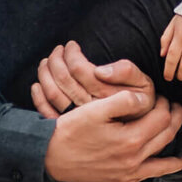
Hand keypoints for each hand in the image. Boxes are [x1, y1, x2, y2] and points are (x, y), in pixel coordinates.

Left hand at [31, 41, 153, 119]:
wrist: (138, 137)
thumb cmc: (141, 107)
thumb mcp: (144, 86)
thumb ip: (127, 72)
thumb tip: (100, 69)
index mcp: (105, 96)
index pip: (79, 69)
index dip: (72, 53)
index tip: (72, 45)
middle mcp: (88, 109)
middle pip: (63, 79)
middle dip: (56, 59)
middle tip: (58, 50)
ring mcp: (77, 121)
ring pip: (52, 93)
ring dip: (45, 73)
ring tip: (47, 61)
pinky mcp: (70, 130)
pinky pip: (47, 113)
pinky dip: (38, 97)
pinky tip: (37, 85)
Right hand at [43, 89, 181, 181]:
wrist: (49, 157)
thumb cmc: (71, 130)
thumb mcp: (96, 108)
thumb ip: (125, 100)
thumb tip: (146, 99)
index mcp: (130, 140)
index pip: (162, 118)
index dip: (164, 103)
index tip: (159, 95)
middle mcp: (133, 161)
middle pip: (167, 136)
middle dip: (176, 119)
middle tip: (176, 107)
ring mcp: (127, 174)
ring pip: (164, 163)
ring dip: (177, 149)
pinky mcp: (120, 181)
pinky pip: (150, 175)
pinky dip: (163, 166)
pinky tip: (165, 160)